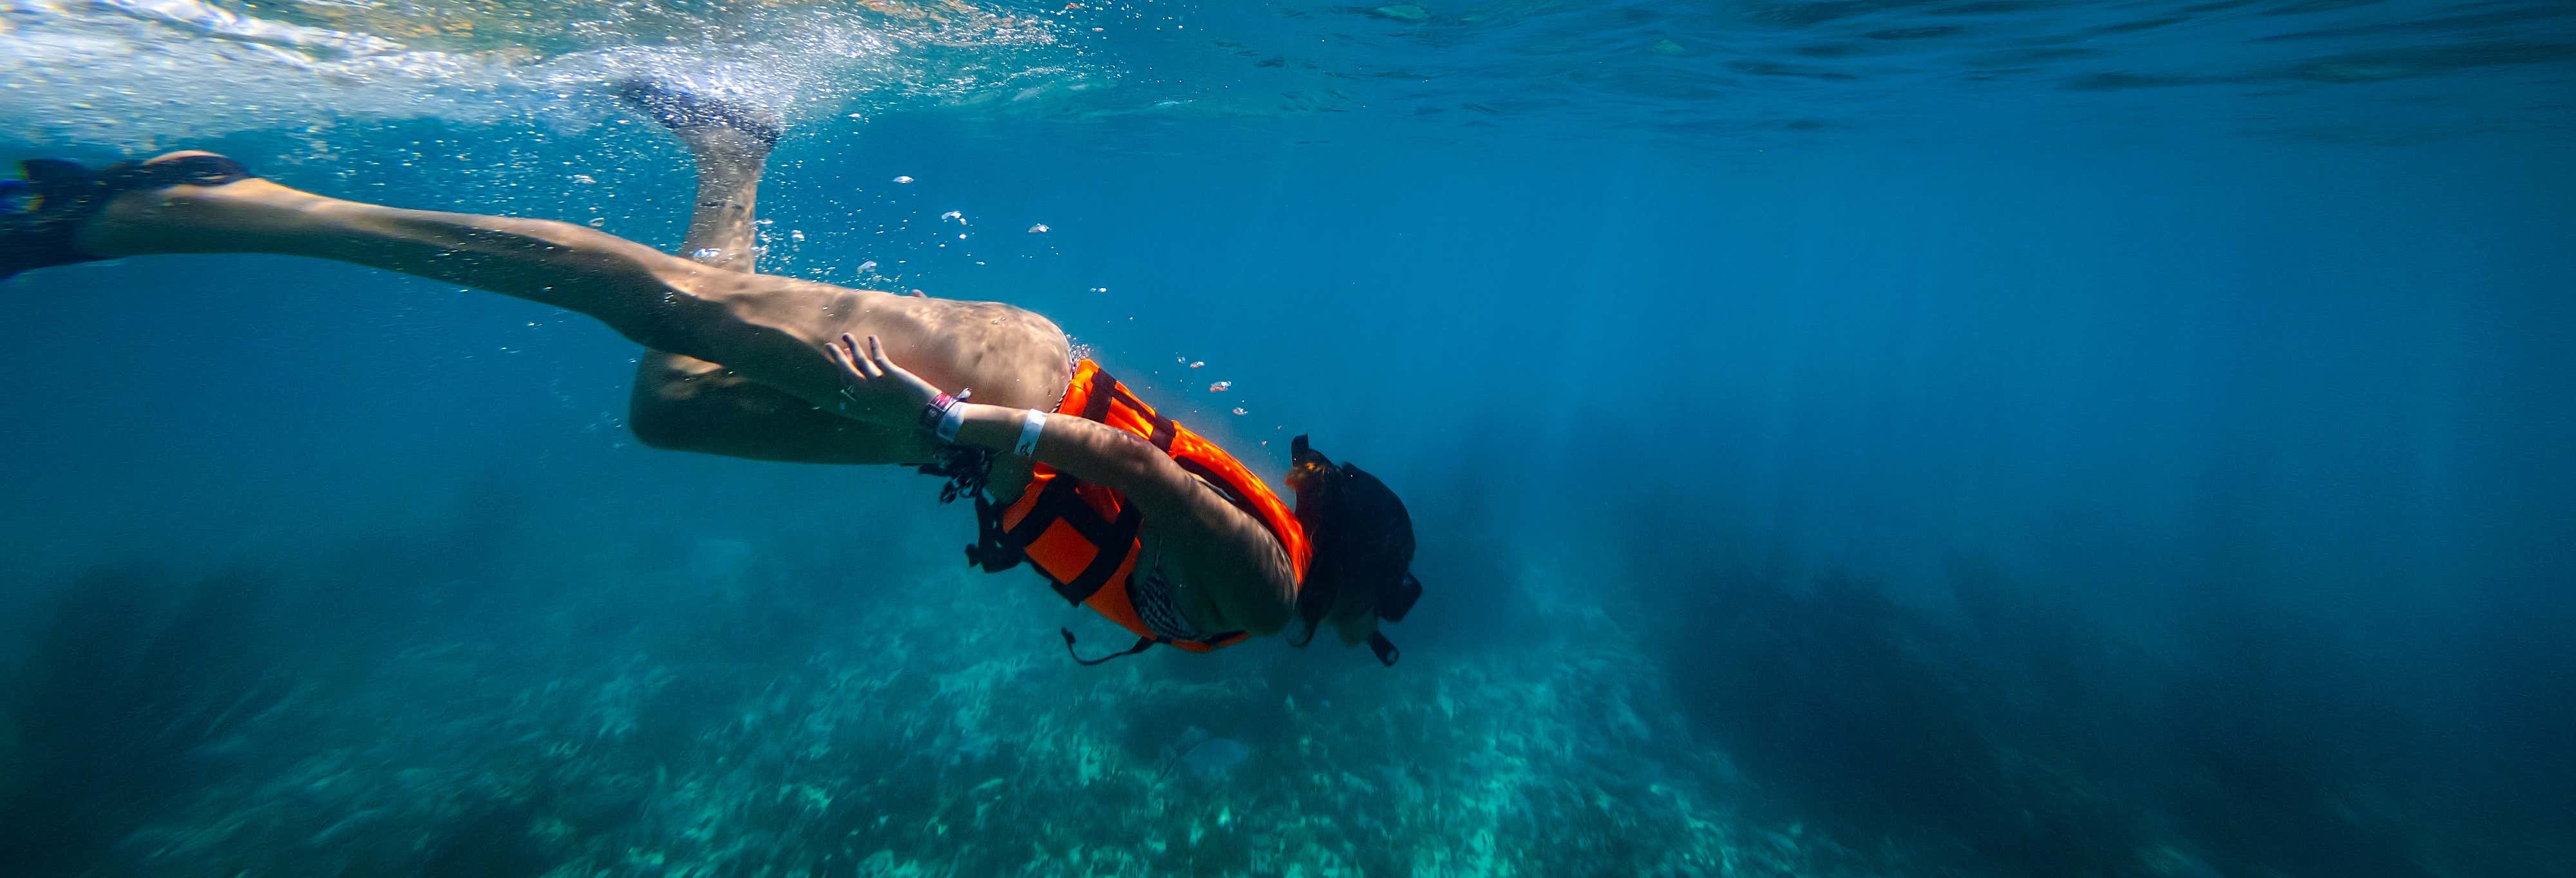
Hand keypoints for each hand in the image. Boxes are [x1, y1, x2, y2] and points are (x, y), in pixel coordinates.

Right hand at [825, 333, 942, 425]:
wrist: (926, 414)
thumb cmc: (909, 414)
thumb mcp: (888, 411)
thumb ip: (878, 400)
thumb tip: (874, 390)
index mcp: (864, 402)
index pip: (848, 382)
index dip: (843, 368)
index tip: (842, 356)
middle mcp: (866, 393)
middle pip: (846, 370)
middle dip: (837, 356)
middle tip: (829, 345)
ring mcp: (877, 383)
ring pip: (859, 360)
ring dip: (852, 346)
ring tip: (847, 335)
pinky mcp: (890, 374)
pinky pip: (878, 356)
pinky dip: (874, 345)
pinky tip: (871, 337)